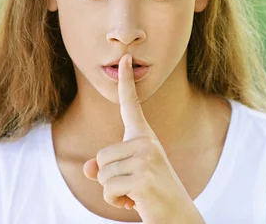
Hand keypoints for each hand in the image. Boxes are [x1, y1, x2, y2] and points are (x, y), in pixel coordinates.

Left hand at [82, 54, 204, 222]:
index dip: (126, 82)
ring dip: (112, 192)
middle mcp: (146, 143)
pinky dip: (115, 201)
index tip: (124, 58)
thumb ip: (106, 169)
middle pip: (101, 155)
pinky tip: (134, 203)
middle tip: (133, 188)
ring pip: (103, 173)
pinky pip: (108, 188)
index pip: (132, 105)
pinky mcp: (143, 177)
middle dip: (109, 179)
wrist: (178, 219)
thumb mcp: (127, 177)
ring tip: (135, 195)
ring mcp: (146, 158)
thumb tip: (88, 169)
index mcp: (145, 138)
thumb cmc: (152, 196)